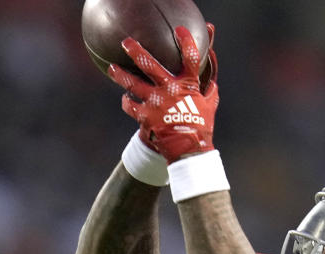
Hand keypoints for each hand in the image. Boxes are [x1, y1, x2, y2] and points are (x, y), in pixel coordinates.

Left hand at [108, 24, 218, 162]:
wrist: (188, 151)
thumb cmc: (201, 129)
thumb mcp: (210, 108)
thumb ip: (209, 92)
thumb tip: (212, 81)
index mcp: (187, 85)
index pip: (190, 58)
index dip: (186, 42)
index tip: (179, 32)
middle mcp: (169, 90)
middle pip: (149, 64)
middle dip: (136, 51)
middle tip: (126, 43)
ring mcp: (154, 103)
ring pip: (132, 84)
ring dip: (120, 75)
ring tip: (112, 68)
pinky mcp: (145, 117)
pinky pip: (130, 106)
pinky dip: (127, 103)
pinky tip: (126, 100)